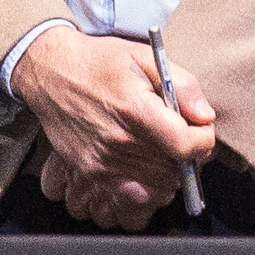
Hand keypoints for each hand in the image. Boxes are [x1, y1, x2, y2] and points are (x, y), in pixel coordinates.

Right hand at [14, 25, 214, 231]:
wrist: (50, 73)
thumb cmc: (98, 63)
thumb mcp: (145, 57)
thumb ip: (183, 85)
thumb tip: (205, 117)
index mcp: (135, 109)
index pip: (186, 145)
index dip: (203, 140)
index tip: (199, 129)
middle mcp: (119, 140)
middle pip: (176, 170)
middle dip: (189, 156)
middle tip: (182, 137)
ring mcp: (103, 161)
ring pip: (159, 187)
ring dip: (170, 173)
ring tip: (163, 151)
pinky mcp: (92, 172)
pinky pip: (133, 197)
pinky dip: (148, 189)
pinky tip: (147, 169)